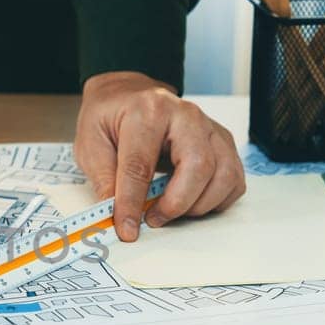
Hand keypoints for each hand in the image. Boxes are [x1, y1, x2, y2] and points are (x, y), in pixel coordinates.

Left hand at [73, 71, 244, 241]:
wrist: (129, 95)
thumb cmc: (111, 117)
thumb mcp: (91, 142)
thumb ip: (104, 179)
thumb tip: (117, 216)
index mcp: (147, 111)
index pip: (142, 164)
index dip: (133, 202)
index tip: (127, 229)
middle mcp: (186, 115)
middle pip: (198, 166)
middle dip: (177, 203)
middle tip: (154, 219)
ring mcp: (209, 127)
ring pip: (224, 174)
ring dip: (199, 205)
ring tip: (170, 211)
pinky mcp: (222, 142)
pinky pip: (234, 179)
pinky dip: (217, 200)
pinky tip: (192, 203)